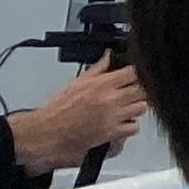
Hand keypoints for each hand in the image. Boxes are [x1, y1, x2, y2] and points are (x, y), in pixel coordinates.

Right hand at [10, 64, 148, 174]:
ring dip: (137, 107)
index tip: (134, 76)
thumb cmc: (57, 110)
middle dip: (140, 90)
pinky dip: (131, 126)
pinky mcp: (111, 133)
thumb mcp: (76, 82)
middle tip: (132, 92)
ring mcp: (113, 117)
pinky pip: (134, 127)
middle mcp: (110, 99)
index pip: (134, 72)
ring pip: (142, 107)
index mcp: (102, 84)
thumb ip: (97, 68)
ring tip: (127, 107)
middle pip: (142, 89)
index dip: (137, 73)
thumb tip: (108, 55)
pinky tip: (122, 122)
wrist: (47, 132)